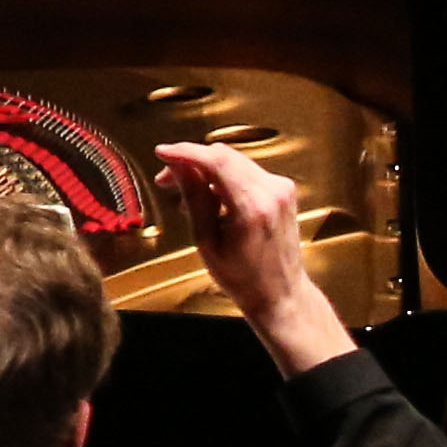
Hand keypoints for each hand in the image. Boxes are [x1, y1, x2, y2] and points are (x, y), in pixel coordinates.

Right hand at [154, 142, 348, 375]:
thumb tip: (177, 166)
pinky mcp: (284, 191)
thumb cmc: (244, 278)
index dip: (185, 152)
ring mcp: (282, 190)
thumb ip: (194, 198)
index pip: (216, 161)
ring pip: (236, 162)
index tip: (163, 153)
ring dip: (207, 169)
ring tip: (185, 192)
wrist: (280, 293)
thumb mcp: (207, 241)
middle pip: (225, 157)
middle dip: (192, 161)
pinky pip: (248, 172)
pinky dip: (225, 177)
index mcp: (253, 208)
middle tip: (166, 178)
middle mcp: (273, 193)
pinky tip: (211, 196)